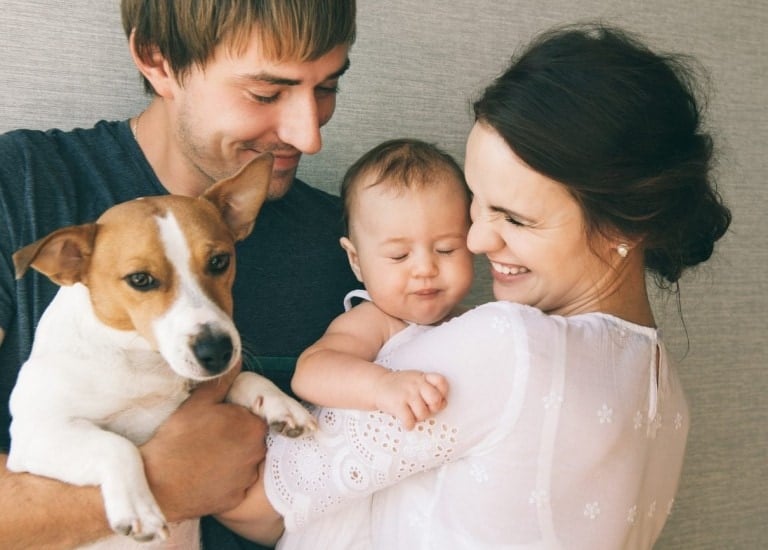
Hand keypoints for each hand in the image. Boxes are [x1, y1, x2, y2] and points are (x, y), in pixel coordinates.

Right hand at [140, 368, 267, 521]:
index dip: (237, 417)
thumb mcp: (198, 402)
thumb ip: (222, 380)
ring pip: (245, 463)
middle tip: (209, 437)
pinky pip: (235, 485)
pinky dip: (224, 480)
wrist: (158, 483)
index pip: (255, 417)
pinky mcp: (235, 498)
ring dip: (232, 459)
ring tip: (204, 456)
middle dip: (236, 437)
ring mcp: (247, 478)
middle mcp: (257, 453)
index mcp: (253, 426)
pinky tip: (204, 475)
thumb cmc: (178, 438)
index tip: (219, 421)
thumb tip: (235, 359)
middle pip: (252, 440)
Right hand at [375, 370, 448, 429]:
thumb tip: (443, 403)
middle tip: (425, 409)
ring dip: (418, 418)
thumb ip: (430, 388)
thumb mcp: (416, 379)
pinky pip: (410, 421)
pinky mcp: (397, 404)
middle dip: (432, 409)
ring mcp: (406, 394)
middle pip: (435, 400)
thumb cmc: (399, 386)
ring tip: (412, 414)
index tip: (438, 399)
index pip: (441, 381)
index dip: (443, 393)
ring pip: (423, 414)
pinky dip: (408, 425)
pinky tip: (405, 421)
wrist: (377, 385)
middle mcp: (416, 384)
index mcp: (422, 377)